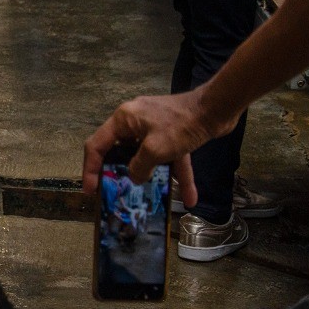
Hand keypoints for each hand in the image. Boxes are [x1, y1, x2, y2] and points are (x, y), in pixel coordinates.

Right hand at [81, 89, 237, 208]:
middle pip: (121, 152)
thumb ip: (139, 167)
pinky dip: (178, 175)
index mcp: (123, 120)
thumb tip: (134, 177)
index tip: (91, 190)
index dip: (91, 169)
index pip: (97, 145)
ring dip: (153, 178)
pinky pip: (170, 158)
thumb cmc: (180, 125)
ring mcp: (155, 128)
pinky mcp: (173, 133)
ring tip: (151, 198)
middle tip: (117, 193)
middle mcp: (135, 122)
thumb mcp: (155, 150)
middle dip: (121, 174)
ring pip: (148, 157)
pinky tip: (190, 197)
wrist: (217, 109)